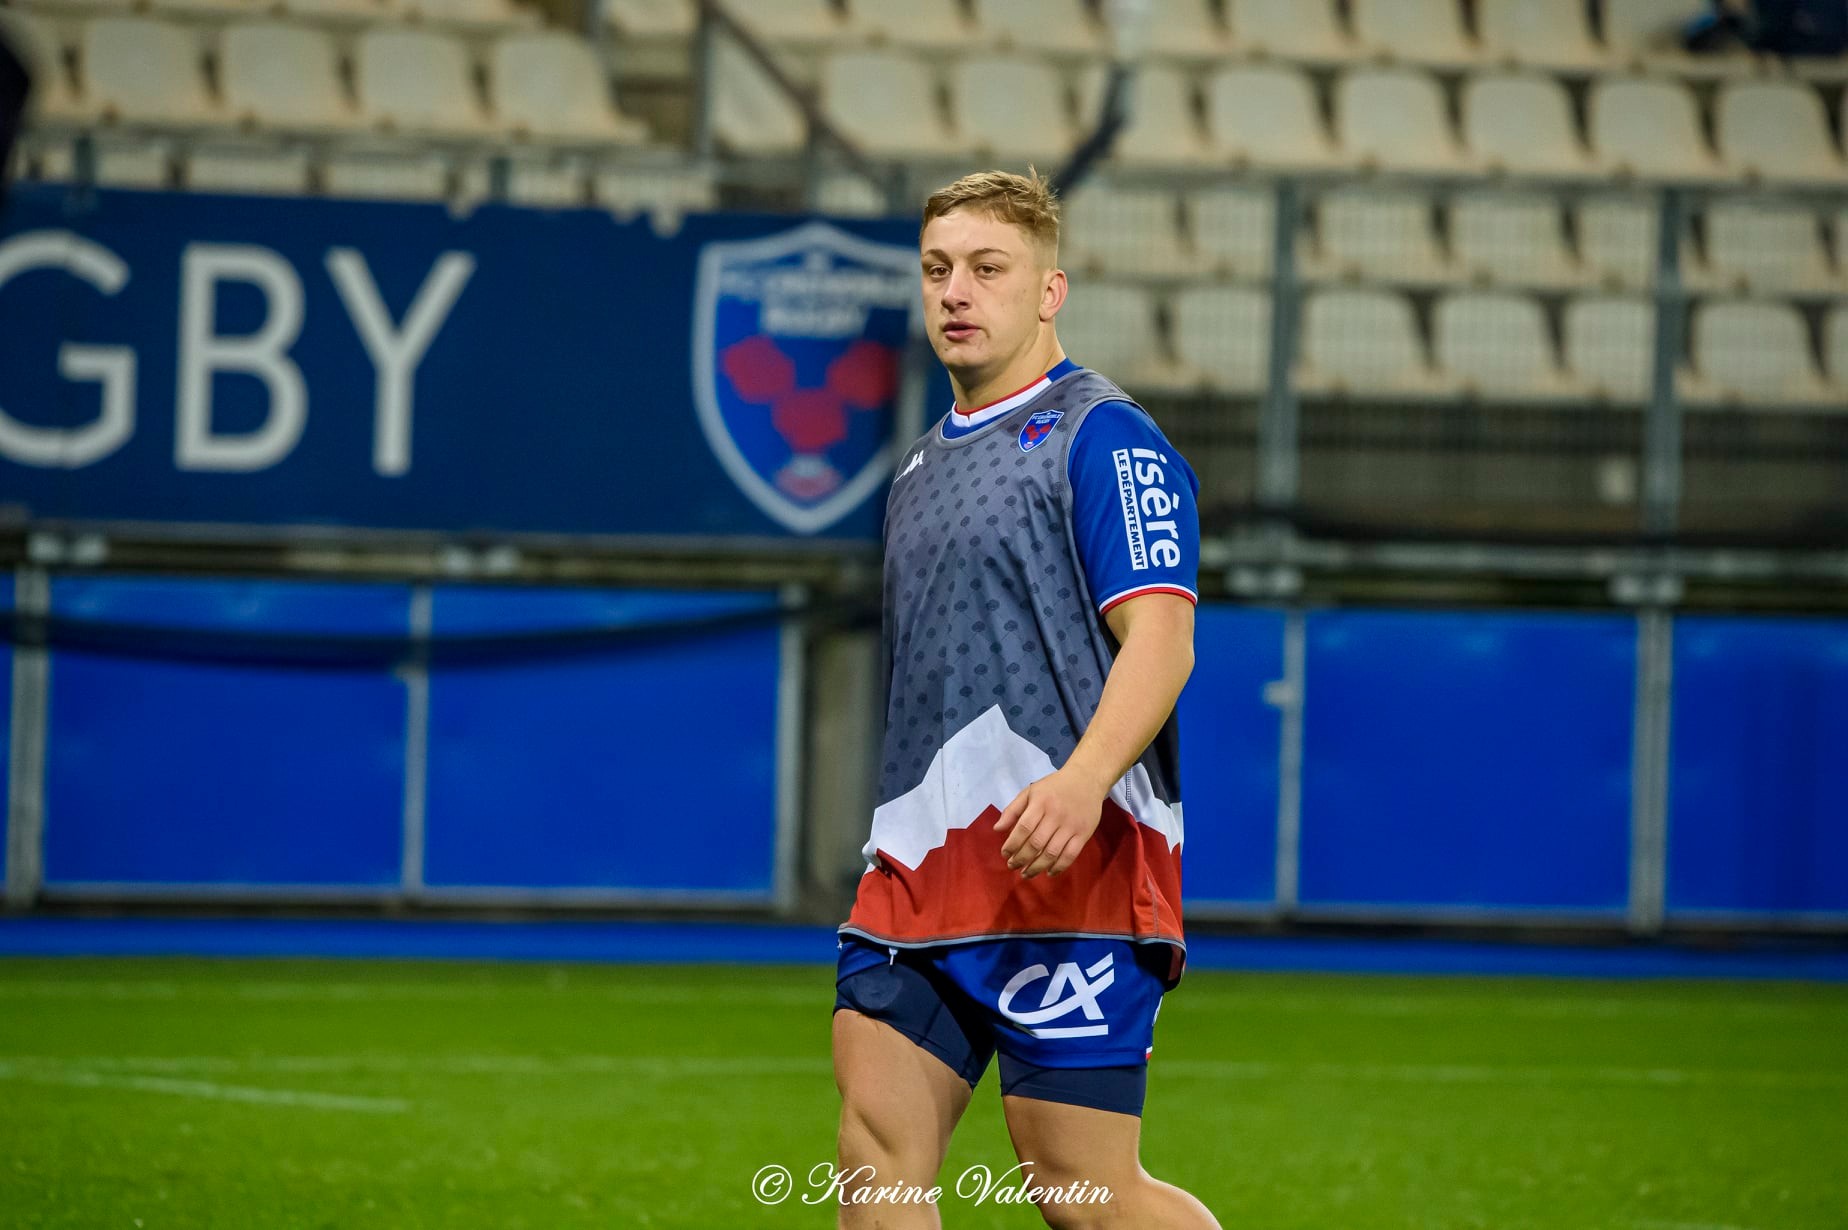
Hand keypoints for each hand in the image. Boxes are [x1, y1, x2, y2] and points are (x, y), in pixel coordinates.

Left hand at [993, 768, 1109, 879]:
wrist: (1086, 779)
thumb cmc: (1054, 787)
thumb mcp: (1030, 791)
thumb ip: (1012, 810)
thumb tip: (997, 829)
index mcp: (1040, 803)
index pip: (1023, 828)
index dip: (1012, 844)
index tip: (1005, 854)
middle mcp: (1056, 815)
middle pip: (1036, 843)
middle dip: (1021, 858)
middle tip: (1012, 866)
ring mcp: (1071, 825)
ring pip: (1052, 852)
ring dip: (1037, 867)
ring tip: (1026, 873)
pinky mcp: (1084, 833)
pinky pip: (1070, 855)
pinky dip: (1059, 867)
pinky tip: (1049, 872)